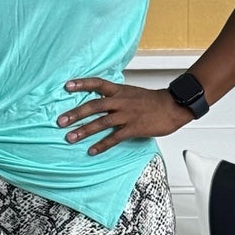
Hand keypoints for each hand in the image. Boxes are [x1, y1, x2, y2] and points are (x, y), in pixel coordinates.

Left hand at [57, 77, 193, 154]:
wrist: (173, 106)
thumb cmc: (154, 101)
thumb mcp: (132, 93)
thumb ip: (117, 96)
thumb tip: (103, 102)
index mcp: (120, 91)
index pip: (97, 83)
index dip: (82, 84)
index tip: (66, 86)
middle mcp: (121, 101)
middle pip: (94, 105)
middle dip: (75, 113)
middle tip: (60, 121)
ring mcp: (127, 115)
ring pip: (101, 122)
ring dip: (84, 130)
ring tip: (70, 137)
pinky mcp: (133, 128)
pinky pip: (114, 138)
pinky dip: (102, 145)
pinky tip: (92, 151)